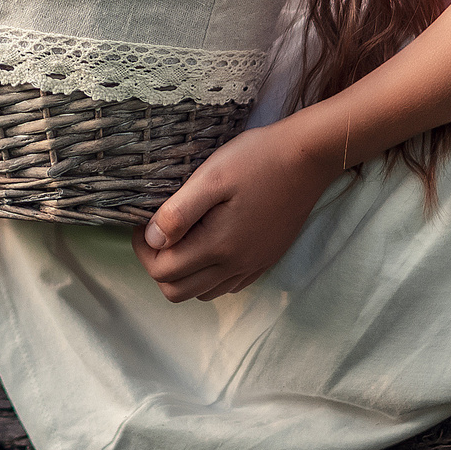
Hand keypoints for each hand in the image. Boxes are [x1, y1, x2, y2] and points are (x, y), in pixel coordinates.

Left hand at [131, 120, 334, 301]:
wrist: (308, 157)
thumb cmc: (256, 159)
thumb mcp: (211, 177)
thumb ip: (178, 213)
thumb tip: (152, 240)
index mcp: (218, 245)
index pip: (164, 272)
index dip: (143, 251)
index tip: (142, 224)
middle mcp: (236, 265)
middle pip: (179, 291)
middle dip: (158, 267)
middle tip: (155, 234)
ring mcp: (253, 266)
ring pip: (203, 292)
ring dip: (182, 274)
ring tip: (180, 238)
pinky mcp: (266, 260)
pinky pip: (229, 285)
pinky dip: (209, 275)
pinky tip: (208, 245)